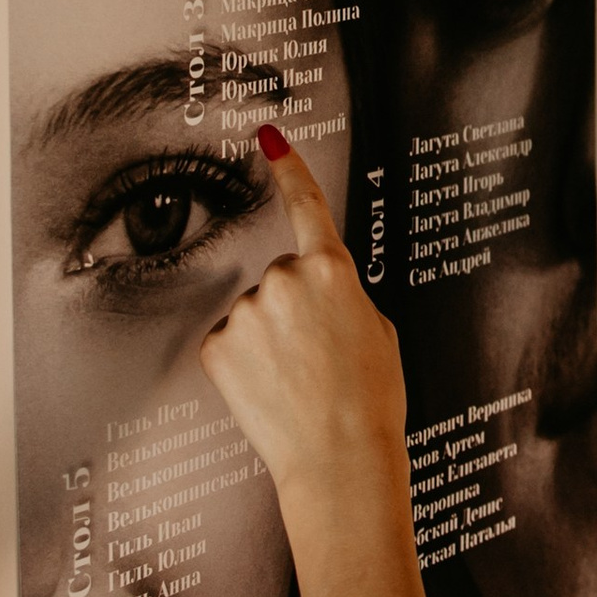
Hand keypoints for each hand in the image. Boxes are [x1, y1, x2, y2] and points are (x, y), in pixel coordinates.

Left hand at [201, 128, 408, 519]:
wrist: (340, 460)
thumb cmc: (372, 401)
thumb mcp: (379, 333)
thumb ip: (344, 297)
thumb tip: (320, 295)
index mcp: (332, 270)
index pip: (307, 205)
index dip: (289, 167)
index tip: (269, 137)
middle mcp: (283, 279)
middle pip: (283, 276)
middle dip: (296, 306)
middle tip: (320, 356)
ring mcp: (245, 312)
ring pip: (255, 311)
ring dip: (270, 337)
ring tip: (298, 380)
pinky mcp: (217, 346)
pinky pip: (231, 342)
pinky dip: (246, 363)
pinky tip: (270, 390)